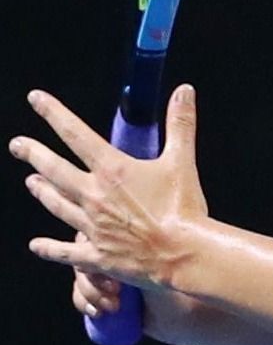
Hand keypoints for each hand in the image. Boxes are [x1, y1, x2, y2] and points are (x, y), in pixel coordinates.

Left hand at [10, 85, 208, 289]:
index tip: (35, 99)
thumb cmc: (182, 207)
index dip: (54, 114)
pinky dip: (48, 248)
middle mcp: (94, 196)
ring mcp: (91, 226)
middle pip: (55, 170)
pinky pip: (65, 251)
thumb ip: (180, 123)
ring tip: (30, 181)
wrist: (180, 254)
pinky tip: (35, 246)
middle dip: (34, 154)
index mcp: (112, 170)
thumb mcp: (182, 159)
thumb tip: (184, 91)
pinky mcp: (96, 254)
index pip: (76, 135)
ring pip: (57, 205)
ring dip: (42, 192)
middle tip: (16, 145)